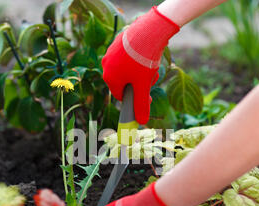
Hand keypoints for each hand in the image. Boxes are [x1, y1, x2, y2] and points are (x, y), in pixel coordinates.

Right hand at [101, 7, 179, 124]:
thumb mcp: (143, 85)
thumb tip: (142, 121)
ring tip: (151, 65)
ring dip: (141, 71)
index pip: (121, 95)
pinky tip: (148, 53)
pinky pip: (128, 56)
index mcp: (110, 78)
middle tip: (151, 78)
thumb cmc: (143, 60)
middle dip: (139, 83)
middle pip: (125, 82)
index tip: (147, 95)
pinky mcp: (119, 42)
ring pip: (128, 69)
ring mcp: (111, 52)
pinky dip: (138, 58)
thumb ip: (141, 104)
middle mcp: (106, 65)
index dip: (135, 98)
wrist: (149, 30)